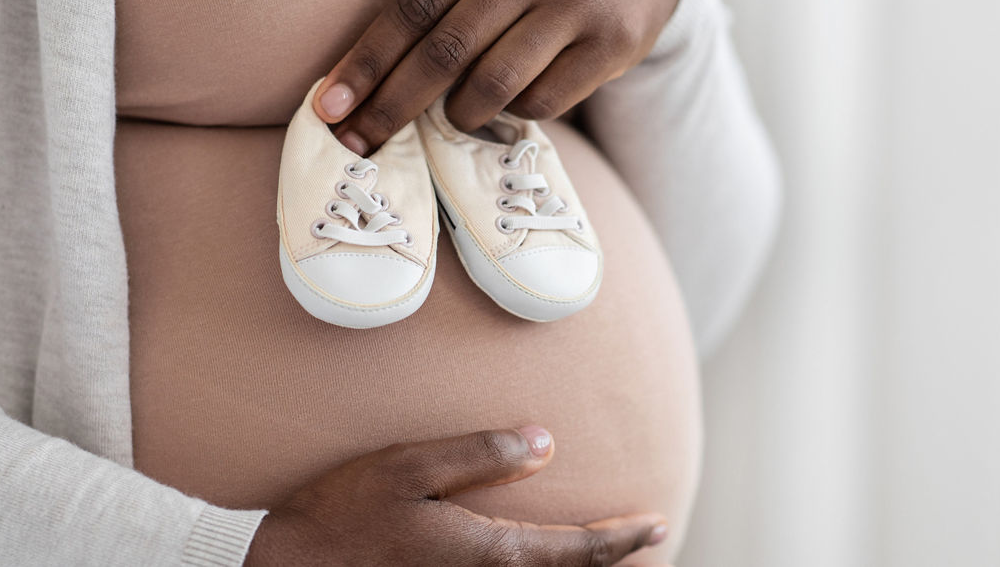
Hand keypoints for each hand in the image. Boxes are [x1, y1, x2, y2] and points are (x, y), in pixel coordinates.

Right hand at [244, 426, 669, 565]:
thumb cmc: (342, 517)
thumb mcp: (408, 468)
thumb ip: (479, 455)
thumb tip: (544, 444)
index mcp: (490, 554)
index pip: (577, 551)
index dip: (623, 539)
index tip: (657, 524)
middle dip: (611, 564)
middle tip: (647, 543)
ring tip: (604, 556)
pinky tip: (536, 561)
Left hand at [313, 0, 683, 154]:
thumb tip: (373, 81)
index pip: (411, 8)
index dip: (365, 64)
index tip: (328, 108)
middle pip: (444, 53)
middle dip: (392, 108)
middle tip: (357, 145)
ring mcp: (576, 2)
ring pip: (492, 86)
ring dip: (460, 115)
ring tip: (456, 115)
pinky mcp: (612, 43)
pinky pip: (541, 102)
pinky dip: (514, 113)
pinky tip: (515, 98)